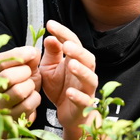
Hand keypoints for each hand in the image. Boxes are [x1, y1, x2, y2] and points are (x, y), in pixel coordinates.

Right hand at [0, 46, 40, 121]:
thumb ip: (28, 57)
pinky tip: (32, 97)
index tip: (33, 53)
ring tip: (29, 86)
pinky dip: (35, 99)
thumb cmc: (20, 83)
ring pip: (18, 92)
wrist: (18, 107)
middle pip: (7, 77)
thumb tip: (34, 52)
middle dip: (25, 72)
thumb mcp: (24, 67)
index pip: (1, 61)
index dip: (19, 55)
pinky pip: (27, 105)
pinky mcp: (10, 118)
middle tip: (29, 73)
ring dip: (30, 86)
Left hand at [39, 19, 97, 139]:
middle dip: (78, 51)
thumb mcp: (50, 69)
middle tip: (66, 45)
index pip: (72, 43)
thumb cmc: (60, 89)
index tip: (49, 24)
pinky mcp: (84, 106)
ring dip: (82, 71)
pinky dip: (78, 96)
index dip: (62, 33)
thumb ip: (51, 54)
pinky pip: (85, 100)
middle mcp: (84, 73)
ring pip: (90, 78)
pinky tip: (70, 92)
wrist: (68, 115)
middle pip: (87, 58)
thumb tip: (49, 37)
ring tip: (71, 64)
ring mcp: (86, 89)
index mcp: (76, 61)